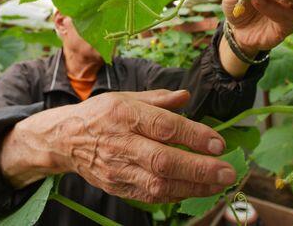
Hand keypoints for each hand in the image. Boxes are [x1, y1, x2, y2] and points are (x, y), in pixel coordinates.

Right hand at [0, 90, 235, 202]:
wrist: (65, 140)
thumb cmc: (100, 114)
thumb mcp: (126, 97)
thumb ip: (159, 99)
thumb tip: (187, 96)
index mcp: (126, 114)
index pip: (165, 127)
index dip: (194, 136)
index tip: (219, 143)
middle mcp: (122, 143)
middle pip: (164, 161)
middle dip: (200, 169)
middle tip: (227, 171)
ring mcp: (118, 168)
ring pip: (158, 184)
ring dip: (193, 187)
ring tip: (218, 184)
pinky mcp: (117, 186)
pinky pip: (149, 196)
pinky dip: (175, 194)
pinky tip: (194, 190)